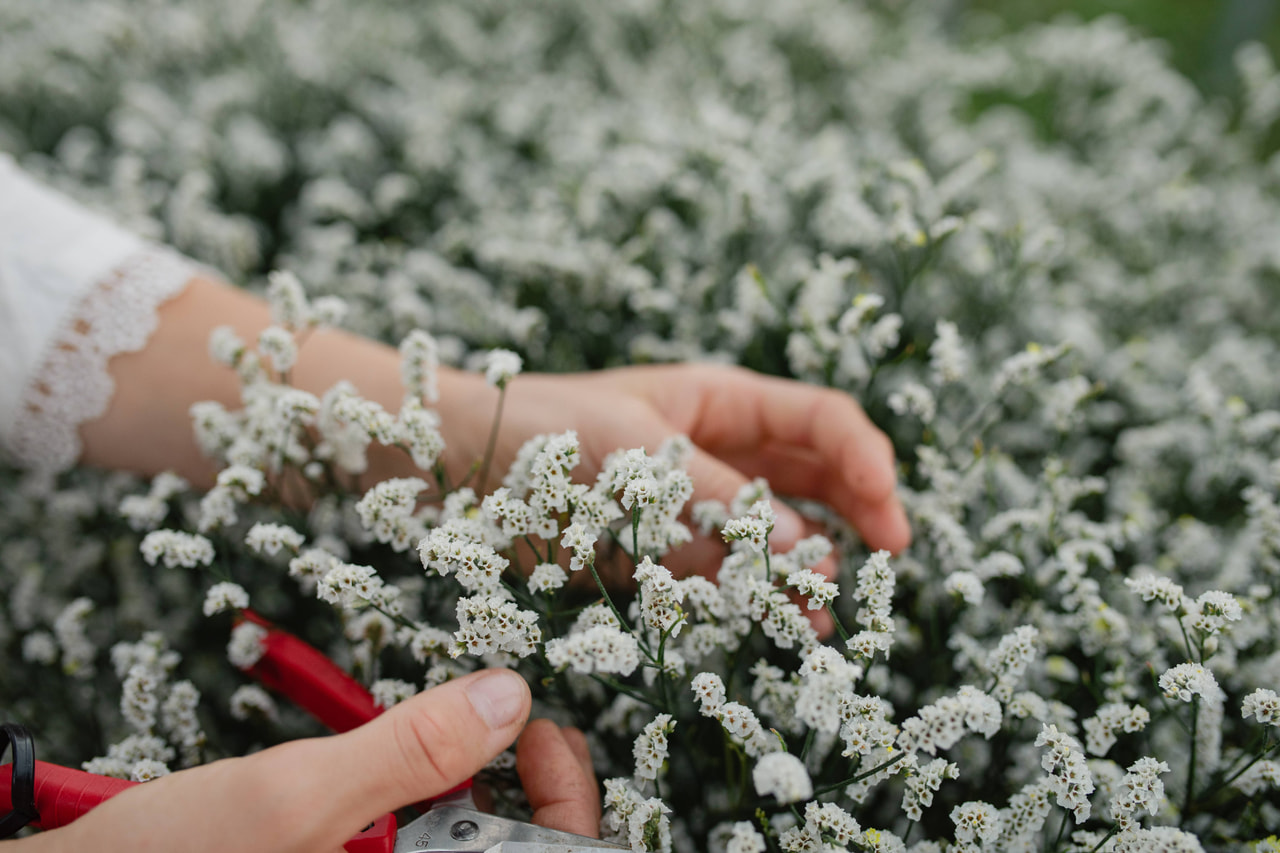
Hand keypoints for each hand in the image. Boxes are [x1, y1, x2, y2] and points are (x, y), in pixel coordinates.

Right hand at [12, 670, 599, 851]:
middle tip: (504, 717)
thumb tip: (507, 696)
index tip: (542, 730)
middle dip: (512, 784)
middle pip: (506, 850)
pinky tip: (384, 767)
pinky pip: (400, 842)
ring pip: (451, 842)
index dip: (565, 799)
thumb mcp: (292, 797)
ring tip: (442, 735)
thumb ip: (408, 749)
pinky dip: (406, 797)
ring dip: (457, 786)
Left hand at [437, 363, 910, 578]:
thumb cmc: (539, 429)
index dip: (866, 460)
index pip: (820, 420)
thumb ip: (713, 501)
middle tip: (887, 562)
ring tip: (824, 618)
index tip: (887, 514)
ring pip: (776, 533)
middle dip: (857, 514)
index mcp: (719, 402)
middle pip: (815, 476)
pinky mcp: (664, 551)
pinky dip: (754, 597)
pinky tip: (776, 623)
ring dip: (808, 568)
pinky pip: (725, 573)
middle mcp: (719, 451)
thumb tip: (802, 550)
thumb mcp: (633, 452)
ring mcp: (694, 503)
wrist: (455, 463)